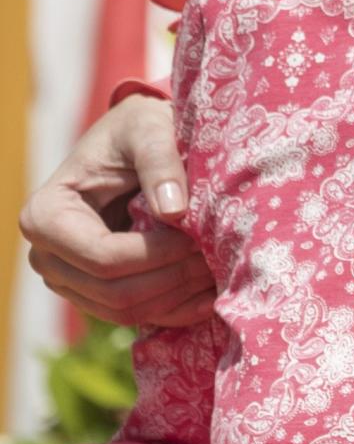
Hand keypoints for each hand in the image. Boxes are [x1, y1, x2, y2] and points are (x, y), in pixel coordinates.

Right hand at [18, 94, 211, 325]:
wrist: (136, 142)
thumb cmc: (138, 129)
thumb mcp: (149, 129)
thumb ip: (160, 162)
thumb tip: (173, 211)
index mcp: (46, 214)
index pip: (103, 257)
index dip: (156, 255)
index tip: (197, 237)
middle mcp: (47, 255)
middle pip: (113, 291)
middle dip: (171, 278)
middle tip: (216, 257)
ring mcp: (69, 279)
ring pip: (125, 311)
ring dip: (176, 296)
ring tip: (217, 269)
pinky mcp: (95, 293)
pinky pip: (135, 315)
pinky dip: (174, 308)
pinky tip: (210, 294)